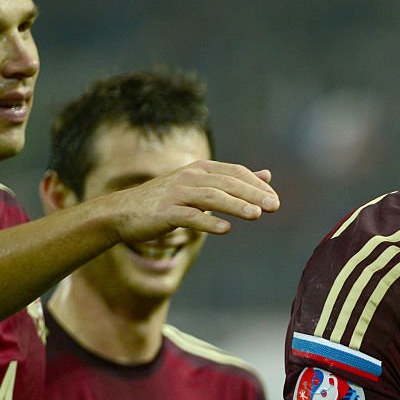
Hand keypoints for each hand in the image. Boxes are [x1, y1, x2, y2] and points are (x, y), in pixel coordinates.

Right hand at [97, 161, 279, 242]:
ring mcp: (177, 194)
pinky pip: (190, 217)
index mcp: (201, 169)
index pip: (236, 173)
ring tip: (256, 215)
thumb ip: (233, 181)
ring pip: (212, 197)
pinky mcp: (166, 212)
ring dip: (235, 205)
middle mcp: (190, 177)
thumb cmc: (167, 201)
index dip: (257, 185)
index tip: (276, 200)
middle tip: (275, 206)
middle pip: (227, 183)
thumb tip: (267, 175)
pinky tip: (226, 229)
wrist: (123, 212)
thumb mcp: (201, 186)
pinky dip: (208, 222)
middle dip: (253, 194)